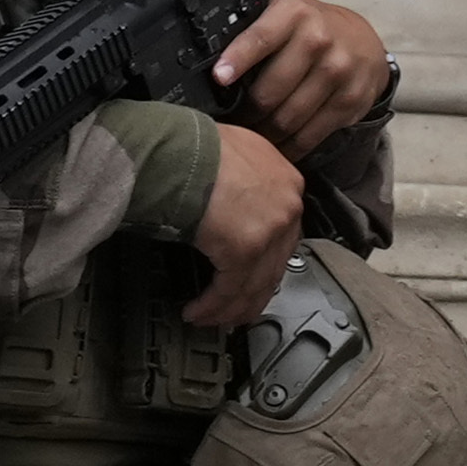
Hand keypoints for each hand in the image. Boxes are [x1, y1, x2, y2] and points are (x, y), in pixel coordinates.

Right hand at [180, 119, 320, 324]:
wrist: (178, 151)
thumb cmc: (195, 148)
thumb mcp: (237, 154)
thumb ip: (249, 181)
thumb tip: (236, 202)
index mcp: (288, 183)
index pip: (283, 235)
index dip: (264, 263)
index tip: (251, 279)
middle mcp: (287, 208)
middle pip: (273, 265)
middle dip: (249, 295)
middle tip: (232, 310)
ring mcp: (270, 231)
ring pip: (255, 284)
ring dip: (228, 307)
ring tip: (209, 317)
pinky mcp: (246, 251)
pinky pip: (230, 290)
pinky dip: (212, 305)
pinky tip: (197, 310)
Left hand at [217, 0, 398, 158]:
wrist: (362, 41)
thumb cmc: (310, 29)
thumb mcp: (282, 14)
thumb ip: (251, 30)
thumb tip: (208, 59)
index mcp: (293, 13)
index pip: (261, 38)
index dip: (238, 59)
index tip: (220, 78)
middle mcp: (318, 39)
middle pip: (270, 91)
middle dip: (245, 113)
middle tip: (231, 123)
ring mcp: (337, 71)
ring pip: (288, 118)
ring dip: (264, 135)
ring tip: (251, 138)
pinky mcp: (350, 100)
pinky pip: (310, 135)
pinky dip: (289, 148)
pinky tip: (277, 148)